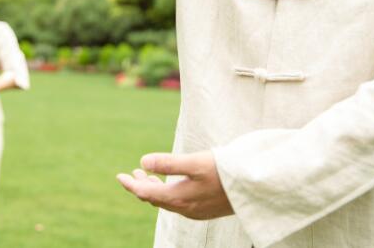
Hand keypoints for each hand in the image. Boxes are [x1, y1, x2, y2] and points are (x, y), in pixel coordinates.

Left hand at [116, 151, 232, 219]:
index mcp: (178, 198)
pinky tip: (172, 185)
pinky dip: (167, 194)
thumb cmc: (225, 171)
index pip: (145, 193)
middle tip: (132, 173)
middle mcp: (185, 208)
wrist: (254, 187)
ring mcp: (195, 211)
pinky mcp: (204, 210)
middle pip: (154, 199)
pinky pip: (178, 204)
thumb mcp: (195, 162)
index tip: (119, 176)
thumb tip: (142, 162)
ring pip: (166, 202)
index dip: (131, 184)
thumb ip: (168, 163)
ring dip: (154, 189)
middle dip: (141, 186)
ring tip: (148, 176)